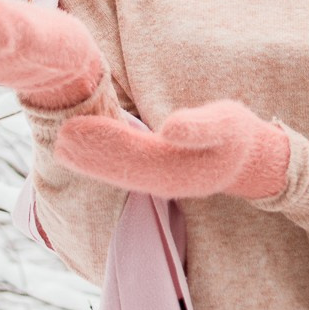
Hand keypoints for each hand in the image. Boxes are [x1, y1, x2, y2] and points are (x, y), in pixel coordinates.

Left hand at [54, 98, 290, 200]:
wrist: (249, 162)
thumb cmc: (238, 138)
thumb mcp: (228, 126)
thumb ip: (200, 128)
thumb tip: (169, 129)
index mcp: (178, 173)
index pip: (133, 159)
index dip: (103, 145)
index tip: (75, 129)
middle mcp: (162, 183)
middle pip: (119, 170)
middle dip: (89, 154)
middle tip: (59, 135)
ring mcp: (157, 182)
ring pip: (118, 172)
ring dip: (90, 158)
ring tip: (62, 142)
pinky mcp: (153, 174)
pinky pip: (123, 169)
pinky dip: (101, 159)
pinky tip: (82, 148)